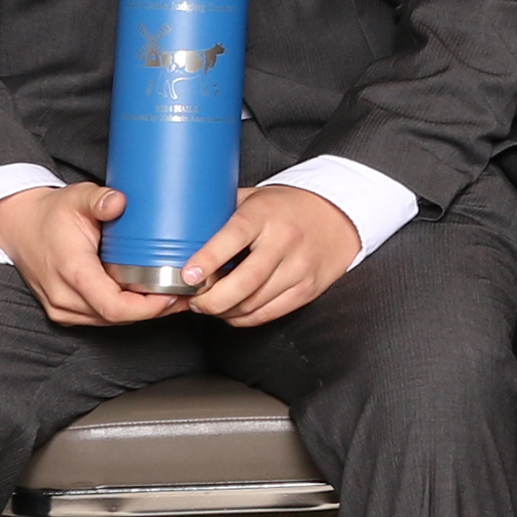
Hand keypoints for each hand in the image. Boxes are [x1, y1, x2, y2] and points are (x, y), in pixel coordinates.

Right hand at [0, 182, 191, 328]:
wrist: (19, 227)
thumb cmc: (50, 213)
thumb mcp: (75, 197)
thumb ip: (98, 199)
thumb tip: (120, 202)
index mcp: (71, 271)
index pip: (114, 306)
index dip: (148, 307)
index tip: (174, 294)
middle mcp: (64, 297)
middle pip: (117, 318)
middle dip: (153, 310)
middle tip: (186, 295)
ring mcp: (62, 308)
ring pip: (110, 322)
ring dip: (141, 313)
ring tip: (174, 296)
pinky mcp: (65, 311)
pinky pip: (100, 318)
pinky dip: (125, 311)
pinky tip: (147, 298)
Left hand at [181, 184, 362, 326]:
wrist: (337, 215)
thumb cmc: (287, 207)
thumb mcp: (253, 199)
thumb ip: (221, 216)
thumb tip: (179, 238)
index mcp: (265, 214)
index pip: (234, 236)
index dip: (209, 258)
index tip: (188, 274)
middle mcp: (284, 241)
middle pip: (244, 283)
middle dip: (210, 300)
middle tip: (194, 300)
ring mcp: (298, 268)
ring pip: (253, 304)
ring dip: (223, 311)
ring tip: (209, 304)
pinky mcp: (307, 289)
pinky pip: (267, 314)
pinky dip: (243, 318)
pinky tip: (232, 310)